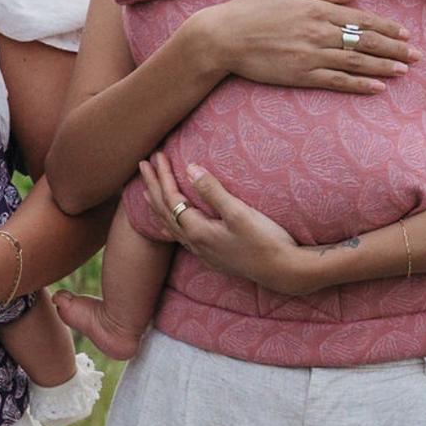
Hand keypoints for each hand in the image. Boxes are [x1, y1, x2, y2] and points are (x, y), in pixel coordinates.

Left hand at [138, 155, 328, 294]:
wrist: (283, 271)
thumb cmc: (264, 240)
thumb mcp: (238, 212)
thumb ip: (212, 190)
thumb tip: (189, 168)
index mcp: (197, 230)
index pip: (171, 198)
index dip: (163, 175)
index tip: (157, 155)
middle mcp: (194, 243)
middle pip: (164, 211)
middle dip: (153, 187)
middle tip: (142, 165)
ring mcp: (202, 252)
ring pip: (170, 225)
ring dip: (158, 205)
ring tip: (147, 191)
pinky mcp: (212, 256)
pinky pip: (181, 236)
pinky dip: (171, 224)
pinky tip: (171, 224)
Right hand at [174, 0, 418, 94]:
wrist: (223, 37)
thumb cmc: (252, 10)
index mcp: (316, 8)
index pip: (361, 18)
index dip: (386, 28)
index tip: (404, 34)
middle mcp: (319, 31)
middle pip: (365, 41)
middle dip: (395, 49)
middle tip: (417, 56)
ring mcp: (311, 55)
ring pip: (357, 62)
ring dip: (384, 67)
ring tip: (405, 71)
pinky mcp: (301, 75)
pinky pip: (337, 82)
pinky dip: (360, 85)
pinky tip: (378, 88)